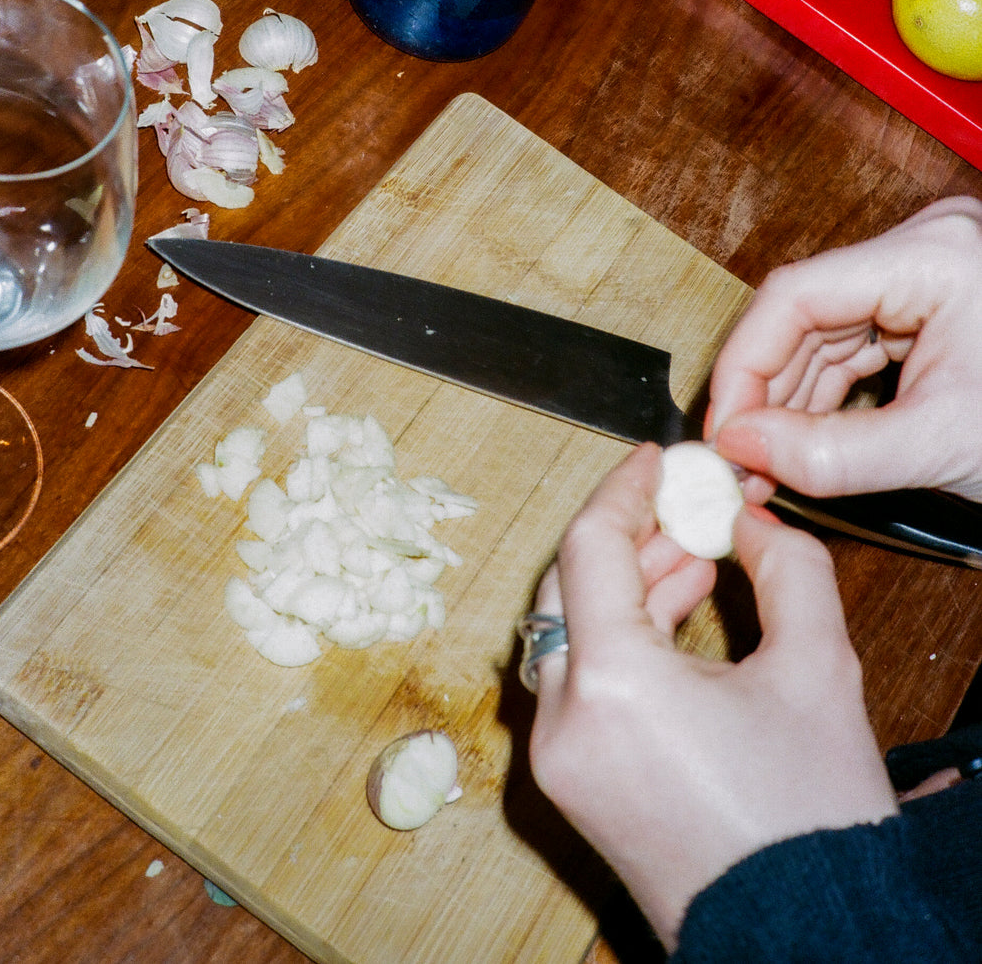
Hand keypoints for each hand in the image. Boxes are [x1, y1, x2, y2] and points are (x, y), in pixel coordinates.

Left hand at [527, 445, 896, 951]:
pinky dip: (616, 639)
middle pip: (568, 586)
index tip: (656, 460)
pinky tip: (676, 617)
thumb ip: (787, 567)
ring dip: (623, 586)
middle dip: (627, 536)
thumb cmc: (806, 822)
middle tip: (683, 507)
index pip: (591, 547)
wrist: (801, 935)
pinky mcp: (572, 785)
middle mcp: (566, 720)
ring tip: (694, 557)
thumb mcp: (817, 670)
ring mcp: (559, 758)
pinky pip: (578, 683)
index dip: (625, 490)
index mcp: (613, 684)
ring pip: (568, 634)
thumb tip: (748, 519)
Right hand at [707, 197, 981, 504]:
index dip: (744, 364)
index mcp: (932, 256)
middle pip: (806, 313)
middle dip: (767, 392)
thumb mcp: (939, 446)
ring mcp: (928, 272)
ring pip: (826, 333)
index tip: (722, 428)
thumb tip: (741, 449)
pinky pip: (858, 345)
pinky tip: (805, 441)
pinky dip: (830, 396)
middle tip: (738, 459)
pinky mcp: (932, 303)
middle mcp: (924, 248)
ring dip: (793, 401)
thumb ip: (830, 453)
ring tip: (767, 465)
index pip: (796, 295)